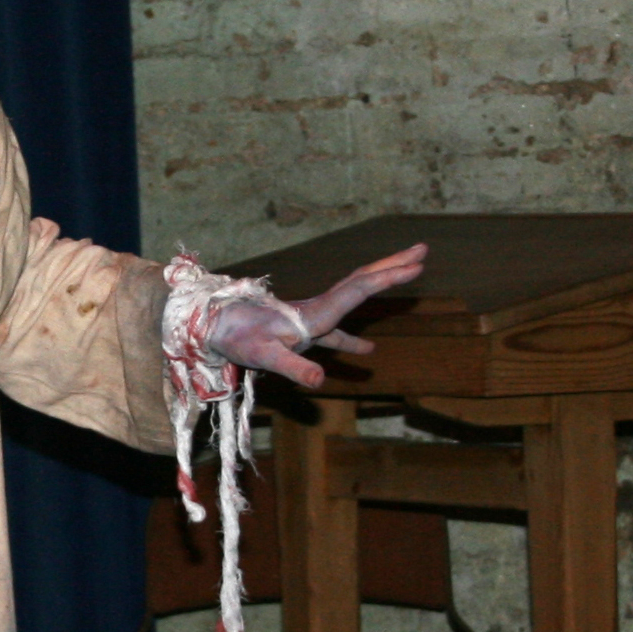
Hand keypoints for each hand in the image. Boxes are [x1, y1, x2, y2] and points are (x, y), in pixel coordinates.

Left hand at [206, 242, 428, 389]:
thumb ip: (294, 368)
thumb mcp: (266, 357)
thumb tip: (321, 381)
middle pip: (362, 282)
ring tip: (406, 276)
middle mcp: (317, 310)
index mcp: (316, 314)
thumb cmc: (236, 339)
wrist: (209, 326)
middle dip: (393, 266)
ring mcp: (311, 320)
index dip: (390, 276)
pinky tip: (367, 352)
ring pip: (353, 298)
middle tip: (423, 249)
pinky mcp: (301, 333)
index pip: (360, 289)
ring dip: (379, 286)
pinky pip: (337, 330)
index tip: (417, 262)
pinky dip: (354, 338)